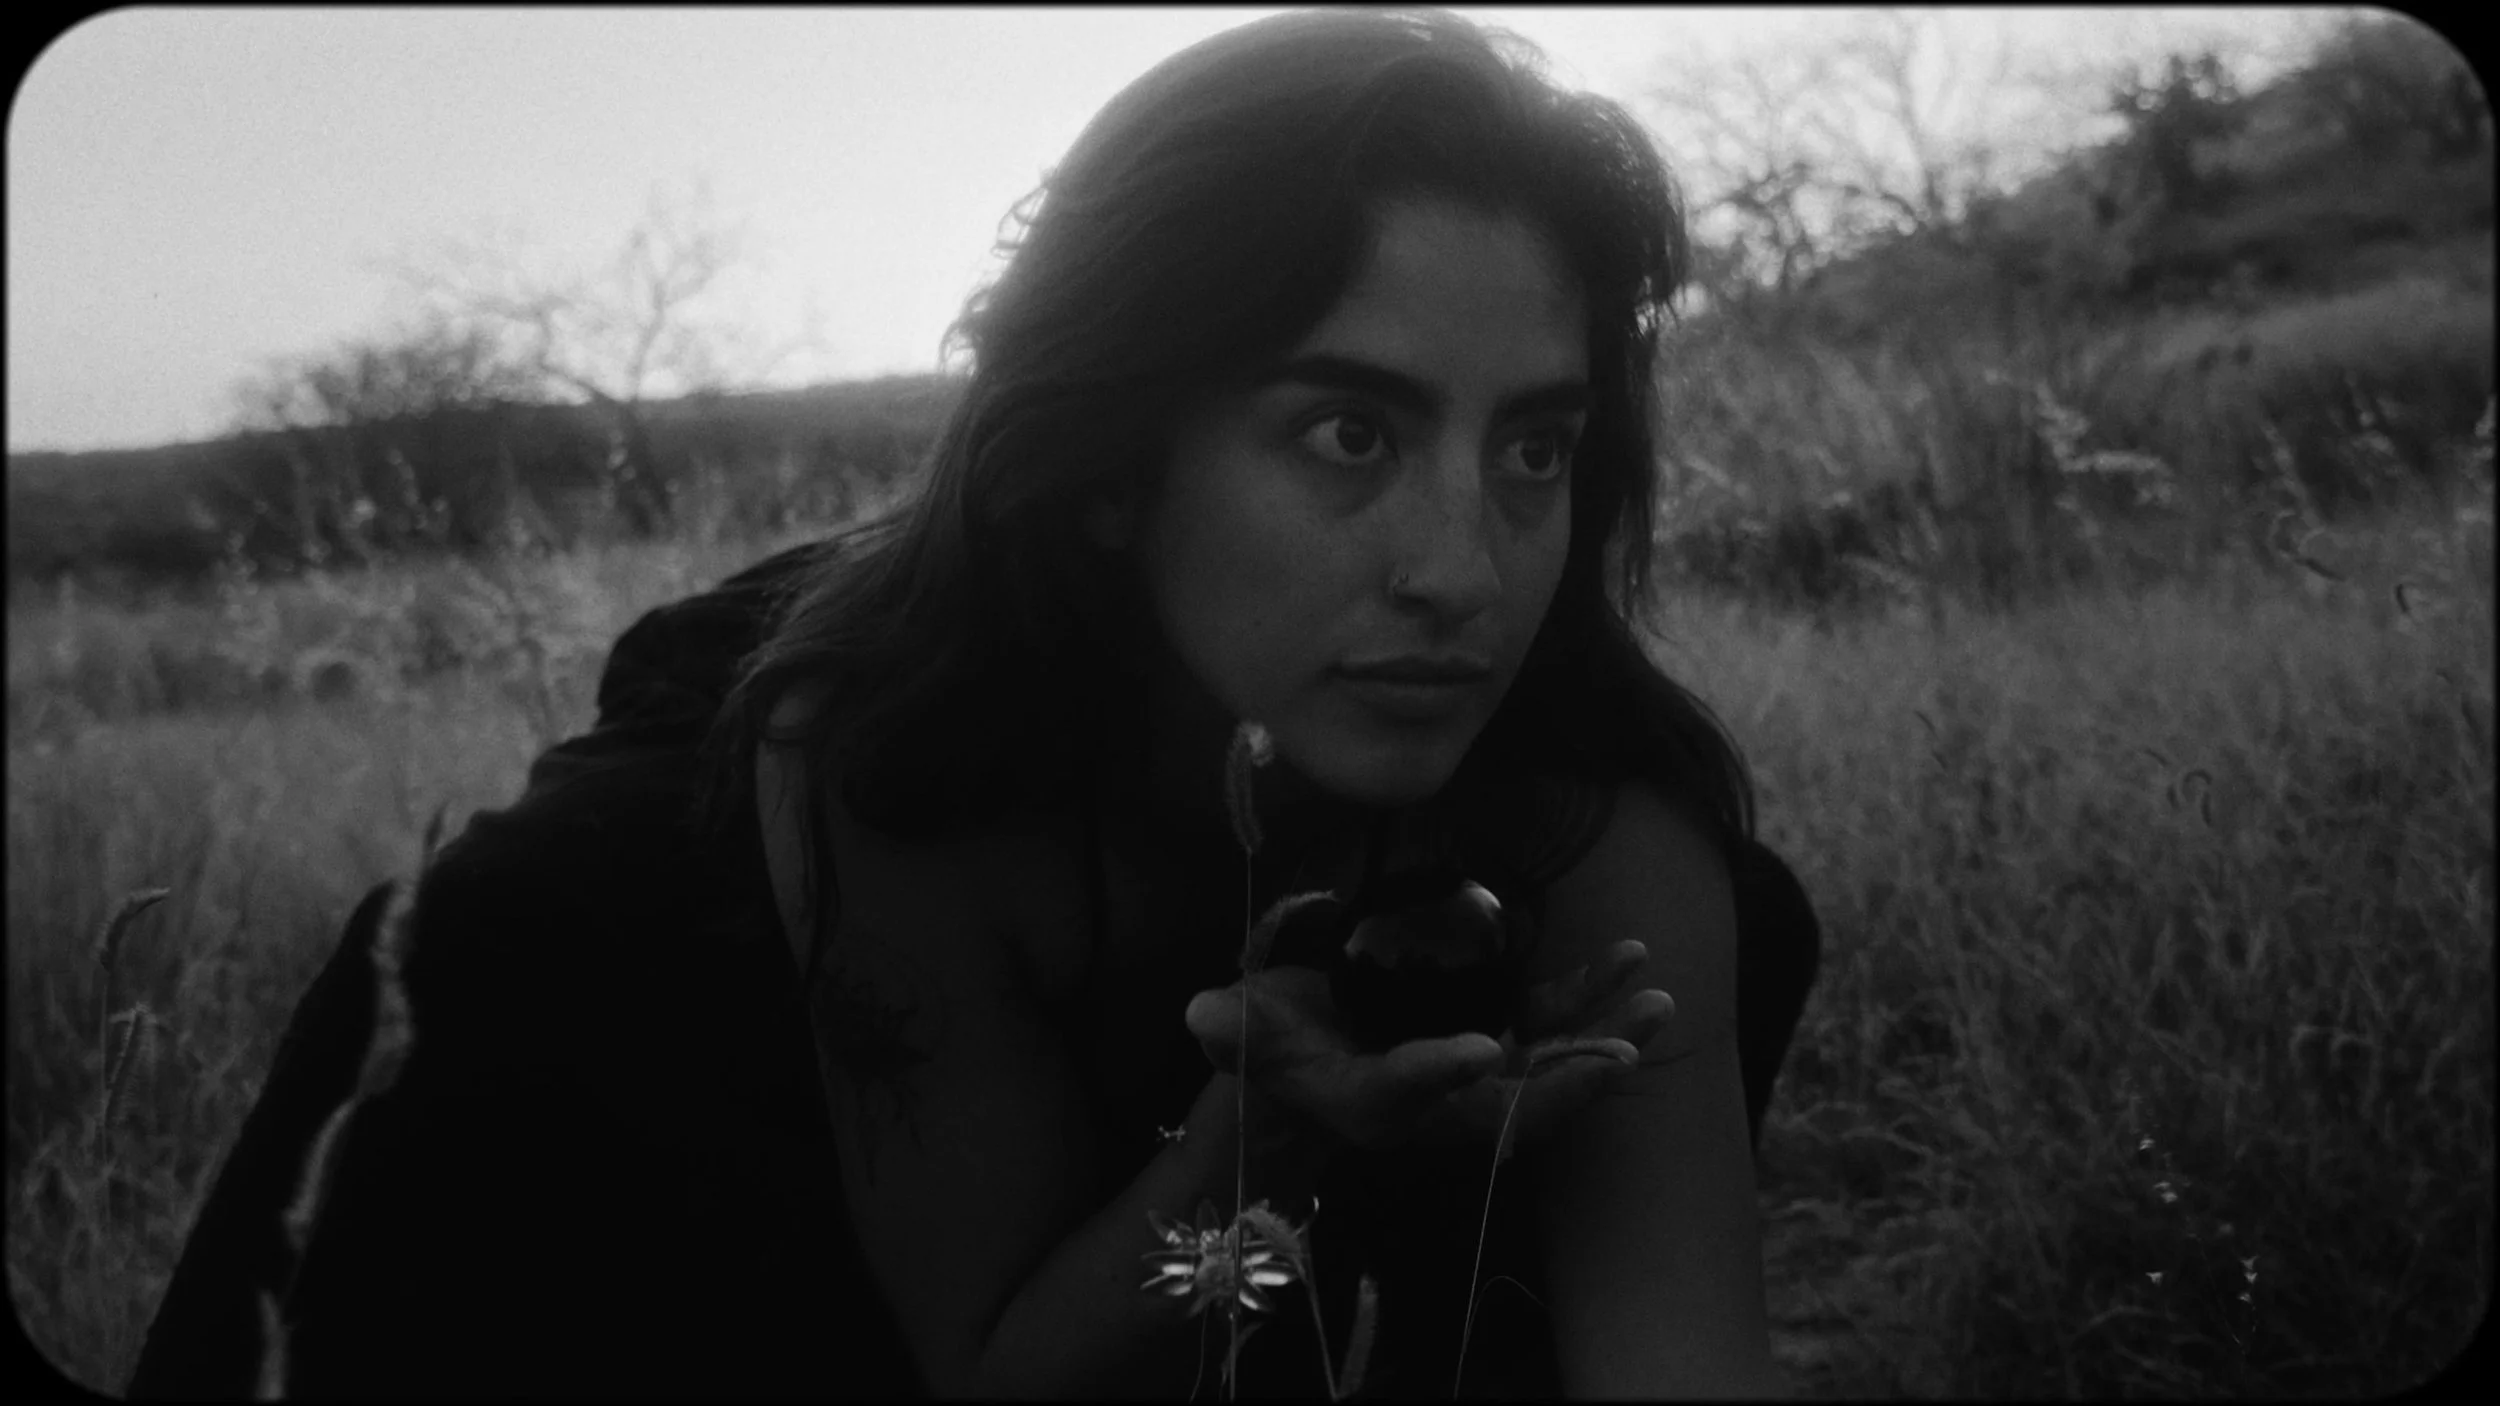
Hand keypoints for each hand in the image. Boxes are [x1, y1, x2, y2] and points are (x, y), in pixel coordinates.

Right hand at [1185, 939, 1670, 1154]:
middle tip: (1625, 1050)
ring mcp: (1471, 1075)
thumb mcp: (1237, 1034)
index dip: (1441, 1073)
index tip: (1482, 1048)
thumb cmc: (1264, 1046)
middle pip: (1509, 1103)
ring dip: (1603, 1033)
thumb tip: (1201, 1012)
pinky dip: (1589, 999)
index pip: (1407, 1092)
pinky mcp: (1491, 1039)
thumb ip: (1226, 1028)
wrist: (1298, 1064)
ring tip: (1657, 998)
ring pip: (1548, 1066)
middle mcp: (1434, 1104)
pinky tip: (1630, 960)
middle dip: (1568, 1081)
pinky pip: (1550, 1025)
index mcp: (1370, 1104)